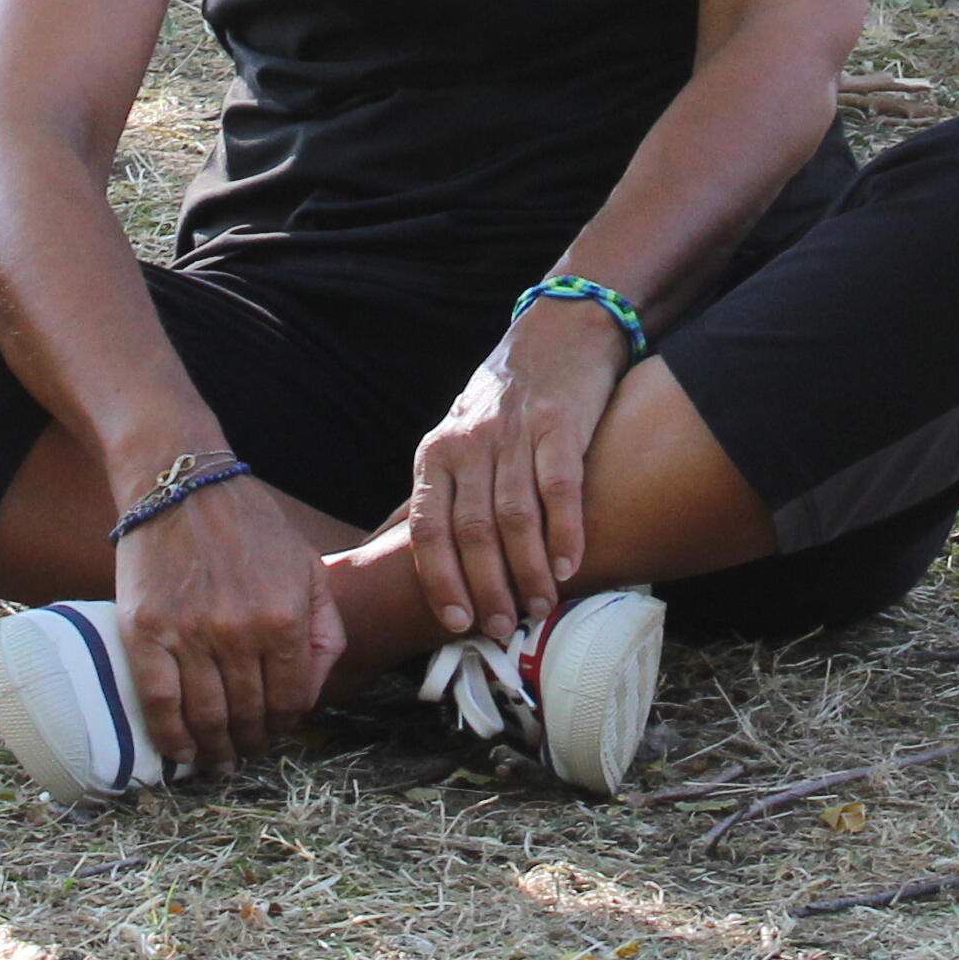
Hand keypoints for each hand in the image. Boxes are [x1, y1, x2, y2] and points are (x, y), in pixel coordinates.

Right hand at [108, 464, 341, 772]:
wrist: (180, 484)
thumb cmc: (250, 527)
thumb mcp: (308, 568)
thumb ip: (324, 632)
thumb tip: (311, 697)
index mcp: (285, 617)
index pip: (290, 700)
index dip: (283, 726)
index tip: (274, 733)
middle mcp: (240, 631)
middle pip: (249, 714)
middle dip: (251, 743)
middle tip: (244, 753)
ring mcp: (189, 633)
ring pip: (206, 717)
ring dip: (214, 750)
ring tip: (216, 761)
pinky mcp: (145, 631)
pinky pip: (158, 703)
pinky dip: (170, 738)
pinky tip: (180, 753)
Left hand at [407, 302, 623, 642]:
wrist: (557, 332)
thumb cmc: (502, 402)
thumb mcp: (455, 440)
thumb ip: (435, 494)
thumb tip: (388, 549)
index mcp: (436, 454)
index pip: (428, 527)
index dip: (440, 579)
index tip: (456, 621)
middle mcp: (468, 443)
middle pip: (472, 530)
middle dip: (487, 587)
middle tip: (505, 627)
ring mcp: (514, 431)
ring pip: (515, 516)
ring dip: (528, 571)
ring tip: (540, 607)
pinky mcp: (559, 421)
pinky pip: (559, 487)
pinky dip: (564, 533)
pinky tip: (570, 566)